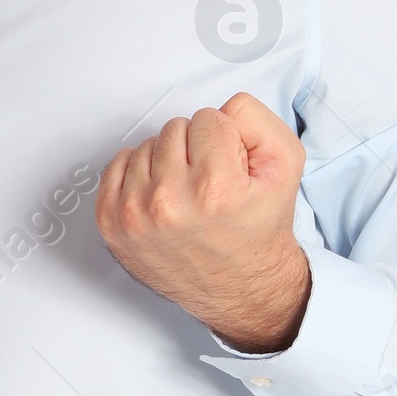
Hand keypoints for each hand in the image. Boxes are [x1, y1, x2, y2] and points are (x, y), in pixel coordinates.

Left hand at [95, 91, 310, 352]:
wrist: (241, 287)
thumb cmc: (256, 230)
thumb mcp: (284, 166)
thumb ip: (255, 119)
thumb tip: (219, 108)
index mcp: (213, 188)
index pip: (208, 118)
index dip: (224, 139)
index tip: (230, 169)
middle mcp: (168, 203)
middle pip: (174, 128)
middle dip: (195, 148)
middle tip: (209, 184)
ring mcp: (134, 215)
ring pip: (147, 145)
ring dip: (168, 162)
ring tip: (187, 193)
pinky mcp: (111, 223)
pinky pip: (117, 164)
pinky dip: (139, 173)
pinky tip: (162, 195)